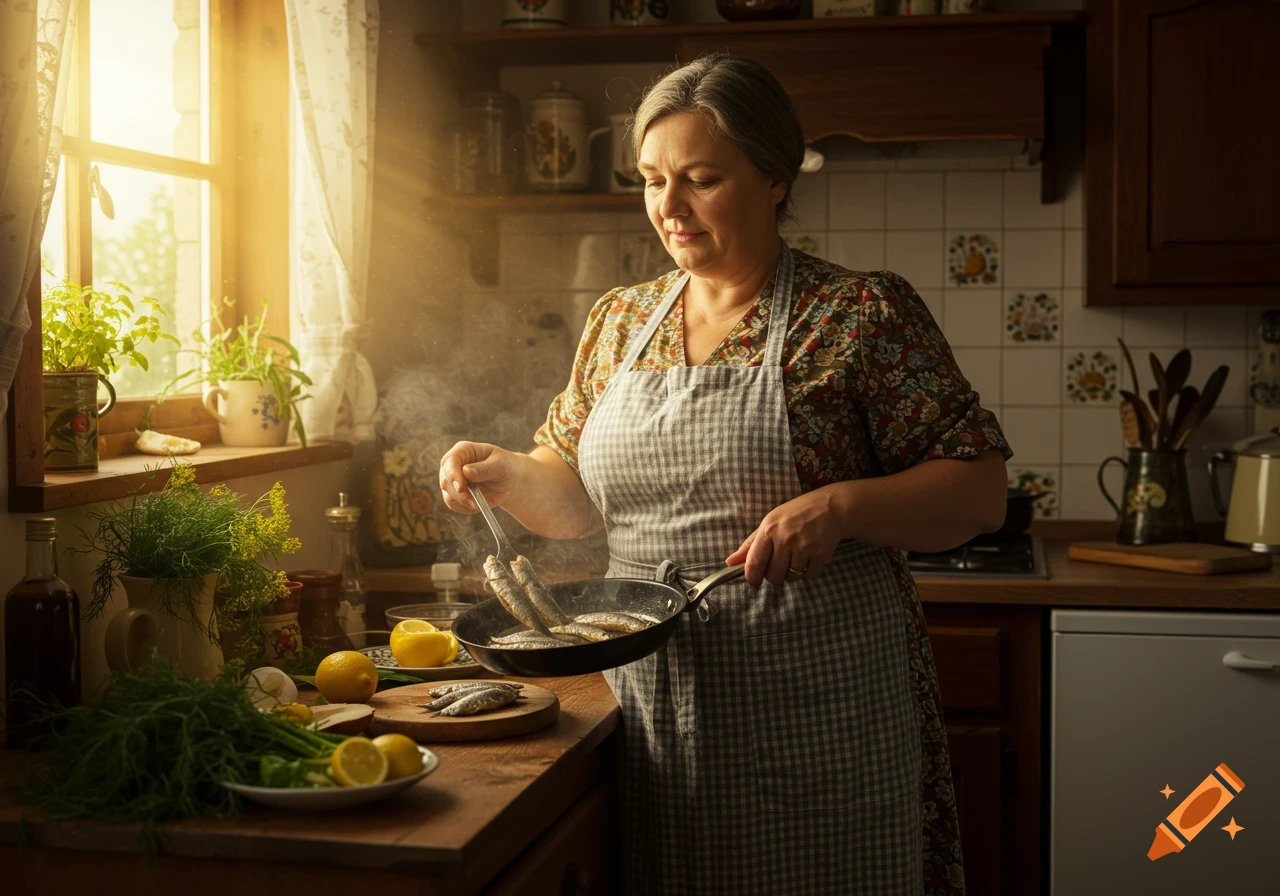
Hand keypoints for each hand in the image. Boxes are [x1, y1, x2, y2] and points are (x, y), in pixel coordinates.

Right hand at [438, 441, 520, 513]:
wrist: (511, 481)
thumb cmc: (506, 467)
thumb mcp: (501, 465)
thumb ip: (484, 468)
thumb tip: (466, 471)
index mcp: (464, 450)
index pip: (450, 461)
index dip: (452, 475)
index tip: (461, 488)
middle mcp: (454, 464)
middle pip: (446, 480)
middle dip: (459, 494)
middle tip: (474, 502)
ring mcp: (453, 480)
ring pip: (448, 495)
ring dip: (463, 503)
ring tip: (480, 503)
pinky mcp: (456, 494)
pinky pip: (454, 505)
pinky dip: (465, 508)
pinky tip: (478, 504)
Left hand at [726, 489, 844, 586]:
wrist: (829, 507)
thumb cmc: (795, 514)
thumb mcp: (769, 522)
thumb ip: (750, 545)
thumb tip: (729, 562)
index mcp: (769, 530)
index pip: (754, 563)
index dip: (751, 577)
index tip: (754, 580)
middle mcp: (786, 539)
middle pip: (773, 576)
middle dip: (774, 576)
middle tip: (779, 565)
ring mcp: (804, 547)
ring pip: (791, 577)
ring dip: (791, 573)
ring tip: (795, 557)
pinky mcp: (821, 555)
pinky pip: (808, 576)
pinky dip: (806, 572)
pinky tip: (808, 558)